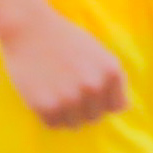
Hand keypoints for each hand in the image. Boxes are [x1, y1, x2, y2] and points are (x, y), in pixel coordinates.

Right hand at [0, 8, 130, 128]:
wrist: (28, 28)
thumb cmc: (65, 40)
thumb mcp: (98, 53)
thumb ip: (113, 79)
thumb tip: (123, 109)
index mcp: (111, 72)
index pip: (115, 106)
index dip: (101, 98)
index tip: (86, 86)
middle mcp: (94, 87)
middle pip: (94, 117)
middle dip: (82, 106)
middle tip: (66, 86)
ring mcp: (71, 98)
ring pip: (74, 123)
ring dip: (65, 113)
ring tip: (54, 90)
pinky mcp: (47, 106)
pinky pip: (52, 124)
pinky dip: (47, 114)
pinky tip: (43, 94)